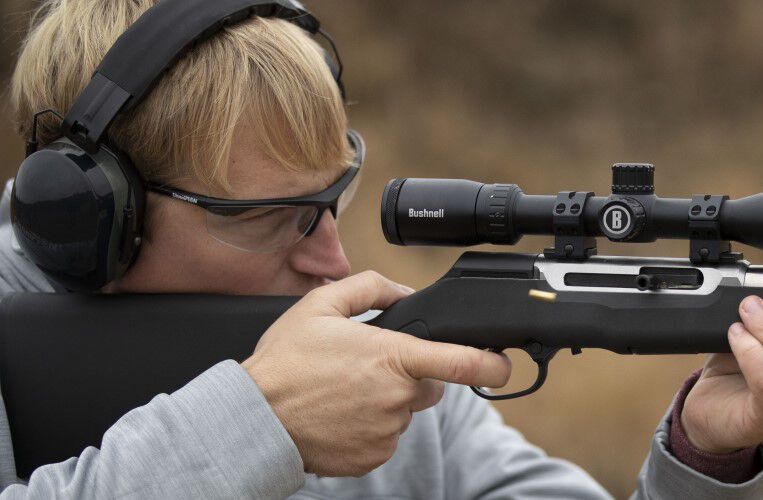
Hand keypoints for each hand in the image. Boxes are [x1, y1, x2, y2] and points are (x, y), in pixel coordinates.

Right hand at [241, 271, 511, 475]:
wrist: (254, 419)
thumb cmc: (285, 363)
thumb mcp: (321, 306)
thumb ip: (370, 288)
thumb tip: (404, 293)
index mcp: (393, 358)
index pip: (464, 363)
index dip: (493, 364)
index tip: (504, 363)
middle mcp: (397, 398)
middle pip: (430, 386)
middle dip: (410, 376)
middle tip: (367, 369)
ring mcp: (388, 431)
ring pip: (406, 412)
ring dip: (387, 402)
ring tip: (344, 392)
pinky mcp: (375, 457)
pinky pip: (387, 438)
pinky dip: (371, 427)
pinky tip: (341, 415)